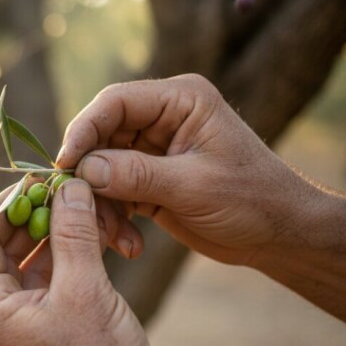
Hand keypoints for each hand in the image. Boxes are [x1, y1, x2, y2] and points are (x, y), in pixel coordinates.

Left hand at [0, 179, 183, 345]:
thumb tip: (67, 185)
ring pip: (15, 272)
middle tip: (59, 194)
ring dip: (45, 243)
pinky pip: (30, 293)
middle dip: (28, 222)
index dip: (4, 206)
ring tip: (76, 215)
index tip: (36, 184)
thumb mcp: (86, 290)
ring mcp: (2, 338)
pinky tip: (80, 246)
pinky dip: (53, 268)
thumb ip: (73, 232)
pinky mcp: (24, 344)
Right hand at [56, 74, 315, 266]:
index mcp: (180, 100)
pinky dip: (113, 218)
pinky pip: (112, 193)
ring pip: (100, 168)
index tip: (65, 163)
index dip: (84, 129)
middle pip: (101, 136)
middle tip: (78, 208)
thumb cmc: (252, 200)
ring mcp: (152, 150)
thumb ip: (137, 174)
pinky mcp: (146, 180)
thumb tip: (83, 169)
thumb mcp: (194, 186)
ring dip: (101, 205)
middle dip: (89, 175)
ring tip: (115, 238)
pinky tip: (128, 245)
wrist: (280, 236)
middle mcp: (161, 118)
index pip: (116, 102)